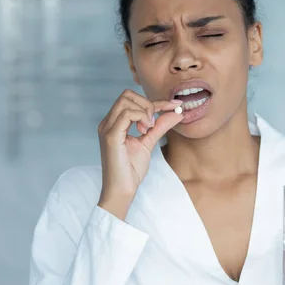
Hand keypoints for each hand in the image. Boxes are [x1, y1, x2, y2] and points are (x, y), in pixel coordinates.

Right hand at [97, 90, 182, 218]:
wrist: (122, 190)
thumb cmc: (131, 170)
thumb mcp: (149, 143)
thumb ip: (160, 126)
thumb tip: (177, 113)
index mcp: (114, 123)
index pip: (133, 100)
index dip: (157, 101)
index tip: (176, 105)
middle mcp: (108, 123)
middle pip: (127, 94)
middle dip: (147, 103)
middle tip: (154, 124)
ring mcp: (107, 128)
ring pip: (126, 100)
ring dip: (145, 111)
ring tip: (148, 129)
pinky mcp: (110, 136)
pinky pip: (126, 114)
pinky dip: (141, 117)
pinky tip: (145, 130)